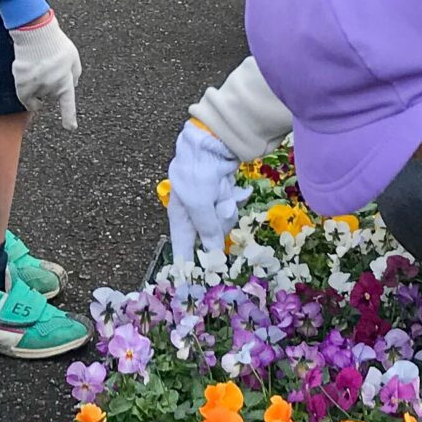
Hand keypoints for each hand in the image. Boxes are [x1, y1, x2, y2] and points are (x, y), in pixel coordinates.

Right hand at [10, 13, 80, 128]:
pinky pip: (25, 97)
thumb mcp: (73, 58)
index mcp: (65, 82)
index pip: (68, 104)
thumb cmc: (56, 44)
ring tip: (38, 69)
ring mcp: (36, 87)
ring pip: (37, 95)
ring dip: (38, 88)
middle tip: (49, 69)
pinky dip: (27, 96)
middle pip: (51, 95)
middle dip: (51, 87)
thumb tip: (72, 85)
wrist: (36, 33)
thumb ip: (75, 74)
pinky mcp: (21, 83)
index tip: (70, 127)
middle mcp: (51, 87)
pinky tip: (28, 89)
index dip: (69, 117)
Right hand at [167, 121, 242, 269]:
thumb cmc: (198, 170)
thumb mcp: (199, 203)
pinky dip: (237, 197)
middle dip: (219, 223)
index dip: (187, 264)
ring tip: (226, 191)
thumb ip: (207, 229)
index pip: (182, 245)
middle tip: (221, 208)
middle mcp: (193, 207)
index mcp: (180, 212)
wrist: (212, 135)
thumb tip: (214, 255)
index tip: (189, 286)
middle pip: (209, 233)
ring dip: (227, 206)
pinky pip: (232, 201)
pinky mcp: (223, 186)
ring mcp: (209, 196)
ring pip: (223, 218)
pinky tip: (240, 191)